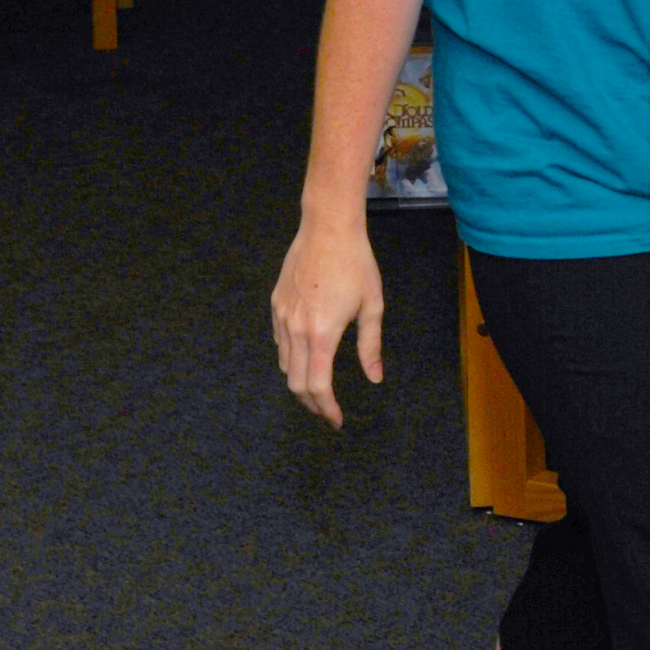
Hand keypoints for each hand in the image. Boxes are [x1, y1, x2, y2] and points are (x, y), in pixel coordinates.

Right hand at [270, 218, 384, 427]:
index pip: (318, 386)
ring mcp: (281, 317)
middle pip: (296, 382)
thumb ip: (370, 346)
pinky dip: (291, 358)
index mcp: (321, 334)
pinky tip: (307, 357)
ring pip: (285, 364)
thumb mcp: (371, 306)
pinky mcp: (275, 305)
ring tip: (319, 388)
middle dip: (312, 403)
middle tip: (327, 411)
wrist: (327, 229)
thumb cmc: (356, 265)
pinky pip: (279, 342)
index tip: (336, 420)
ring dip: (300, 382)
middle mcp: (295, 329)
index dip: (327, 408)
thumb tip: (375, 378)